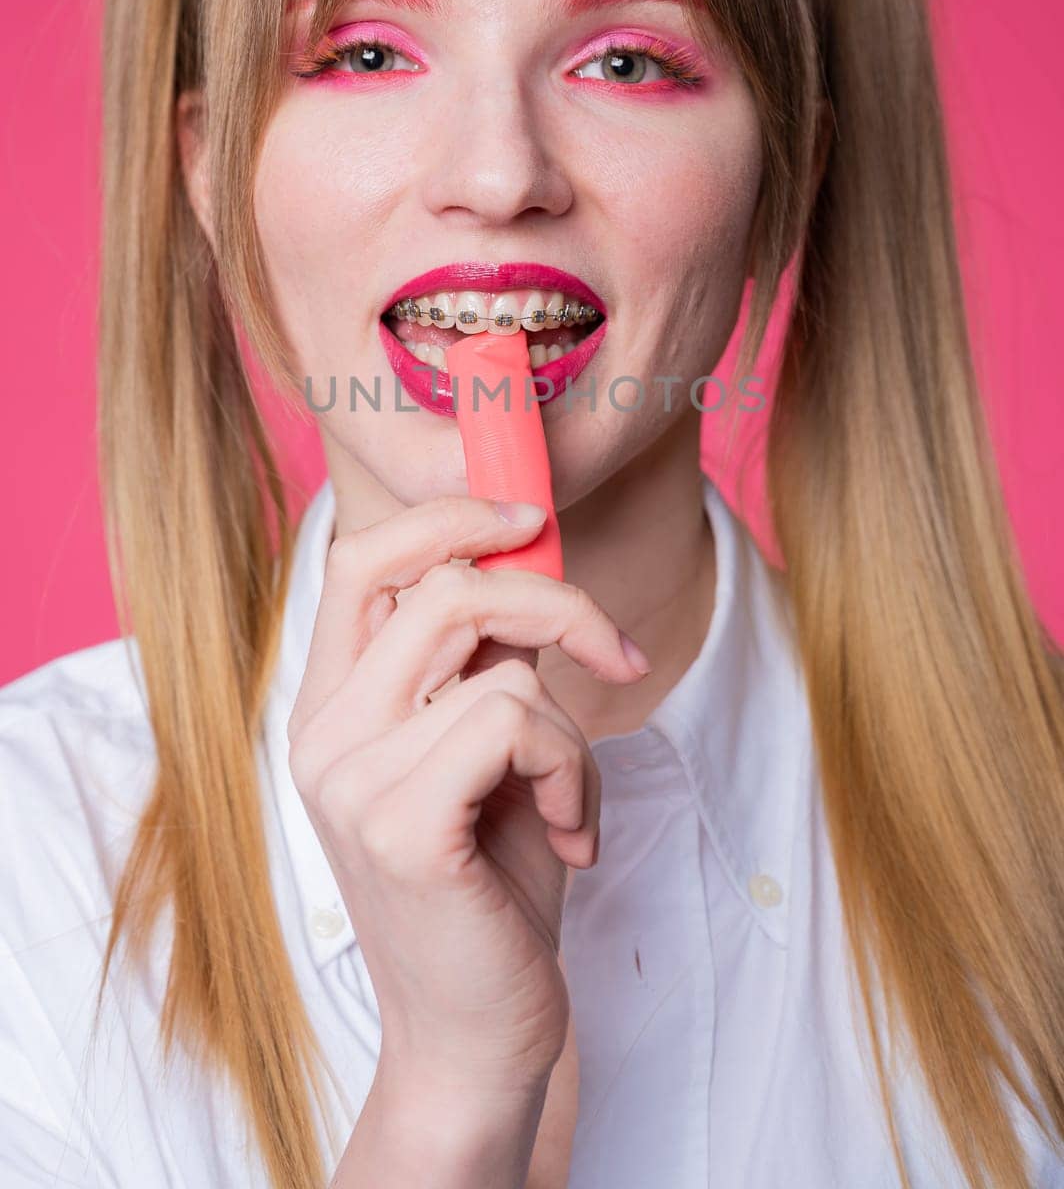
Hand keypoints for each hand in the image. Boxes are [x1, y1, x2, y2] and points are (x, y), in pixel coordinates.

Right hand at [286, 495, 649, 1096]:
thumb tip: (532, 562)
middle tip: (614, 650)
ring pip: (498, 662)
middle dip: (554, 602)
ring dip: (570, 729)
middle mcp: (323, 734)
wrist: (479, 1033)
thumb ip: (486, 663)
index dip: (448, 516)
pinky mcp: (398, 826)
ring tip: (569, 799)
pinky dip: (571, 770)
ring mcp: (350, 779)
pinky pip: (515, 722)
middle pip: (440, 584)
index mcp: (333, 707)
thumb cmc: (493, 888)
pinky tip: (567, 835)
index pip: (360, 560)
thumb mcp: (490, 753)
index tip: (529, 519)